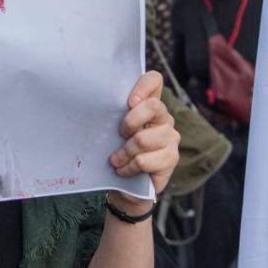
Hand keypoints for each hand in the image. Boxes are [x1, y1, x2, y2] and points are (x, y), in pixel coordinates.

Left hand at [107, 71, 179, 207]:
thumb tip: (96, 107)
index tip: (129, 102)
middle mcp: (164, 118)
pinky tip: (123, 171)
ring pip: (144, 139)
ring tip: (116, 160)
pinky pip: (145, 160)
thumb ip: (114, 117)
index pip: (154, 80)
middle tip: (119, 134)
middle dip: (130, 121)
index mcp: (149, 105)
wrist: (125, 187)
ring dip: (124, 152)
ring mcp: (170, 138)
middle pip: (154, 106)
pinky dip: (128, 167)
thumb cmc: (117, 154)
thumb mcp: (112, 132)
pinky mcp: (171, 159)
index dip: (143, 86)